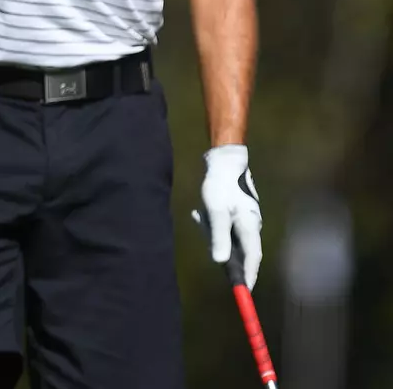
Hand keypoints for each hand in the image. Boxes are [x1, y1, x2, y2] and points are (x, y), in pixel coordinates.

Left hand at [194, 144, 261, 289]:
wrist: (223, 160)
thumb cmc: (221, 185)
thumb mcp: (216, 211)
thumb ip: (219, 236)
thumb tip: (221, 262)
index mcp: (249, 226)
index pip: (252, 259)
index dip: (248, 277)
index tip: (243, 294)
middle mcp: (251, 224)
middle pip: (240, 249)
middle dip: (222, 250)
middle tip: (207, 239)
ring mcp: (245, 217)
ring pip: (230, 236)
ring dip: (214, 232)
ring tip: (201, 217)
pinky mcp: (237, 211)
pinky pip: (225, 225)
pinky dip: (213, 223)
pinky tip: (200, 214)